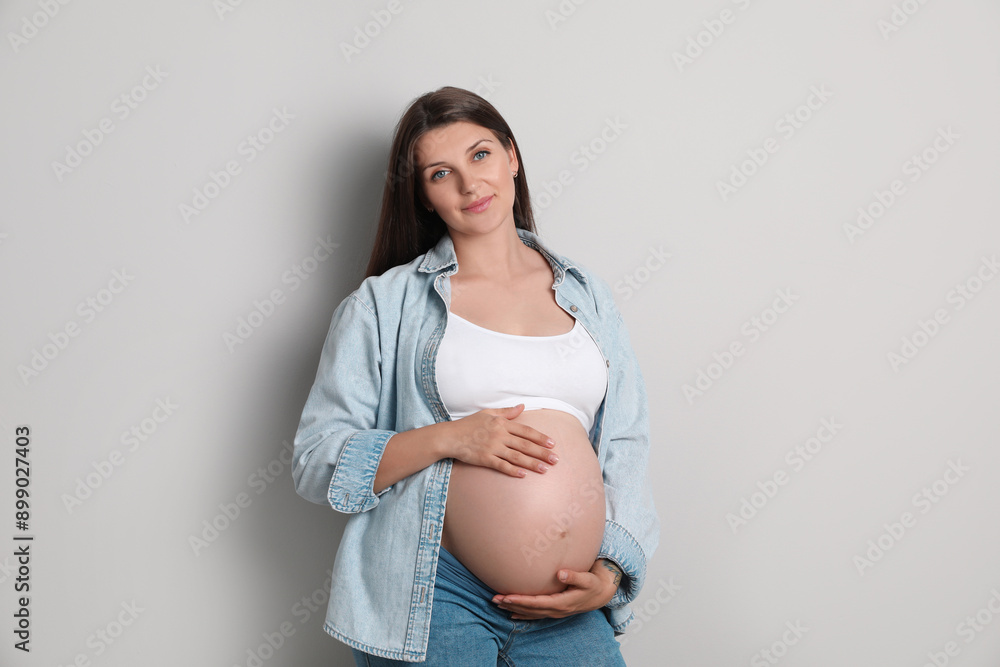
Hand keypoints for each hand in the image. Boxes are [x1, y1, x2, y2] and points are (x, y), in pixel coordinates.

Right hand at [443, 404, 558, 476]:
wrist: (450, 436)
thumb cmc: (469, 424)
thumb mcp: (488, 413)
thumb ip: (506, 411)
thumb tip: (522, 407)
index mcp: (502, 424)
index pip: (526, 431)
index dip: (540, 437)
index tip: (552, 443)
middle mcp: (499, 435)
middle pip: (525, 445)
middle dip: (542, 452)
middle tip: (556, 459)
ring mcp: (492, 447)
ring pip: (517, 457)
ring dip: (532, 463)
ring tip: (545, 469)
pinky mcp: (485, 459)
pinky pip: (502, 465)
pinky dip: (513, 470)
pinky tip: (524, 475)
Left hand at [490, 559, 619, 619]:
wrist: (600, 594)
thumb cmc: (593, 584)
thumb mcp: (587, 579)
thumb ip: (574, 576)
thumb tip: (561, 573)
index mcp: (562, 603)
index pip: (537, 603)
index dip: (521, 601)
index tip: (507, 596)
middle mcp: (556, 610)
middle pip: (530, 610)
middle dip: (512, 605)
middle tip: (494, 599)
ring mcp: (555, 612)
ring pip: (530, 613)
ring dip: (513, 609)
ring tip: (497, 603)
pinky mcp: (554, 611)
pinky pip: (535, 615)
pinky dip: (522, 615)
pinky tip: (511, 615)